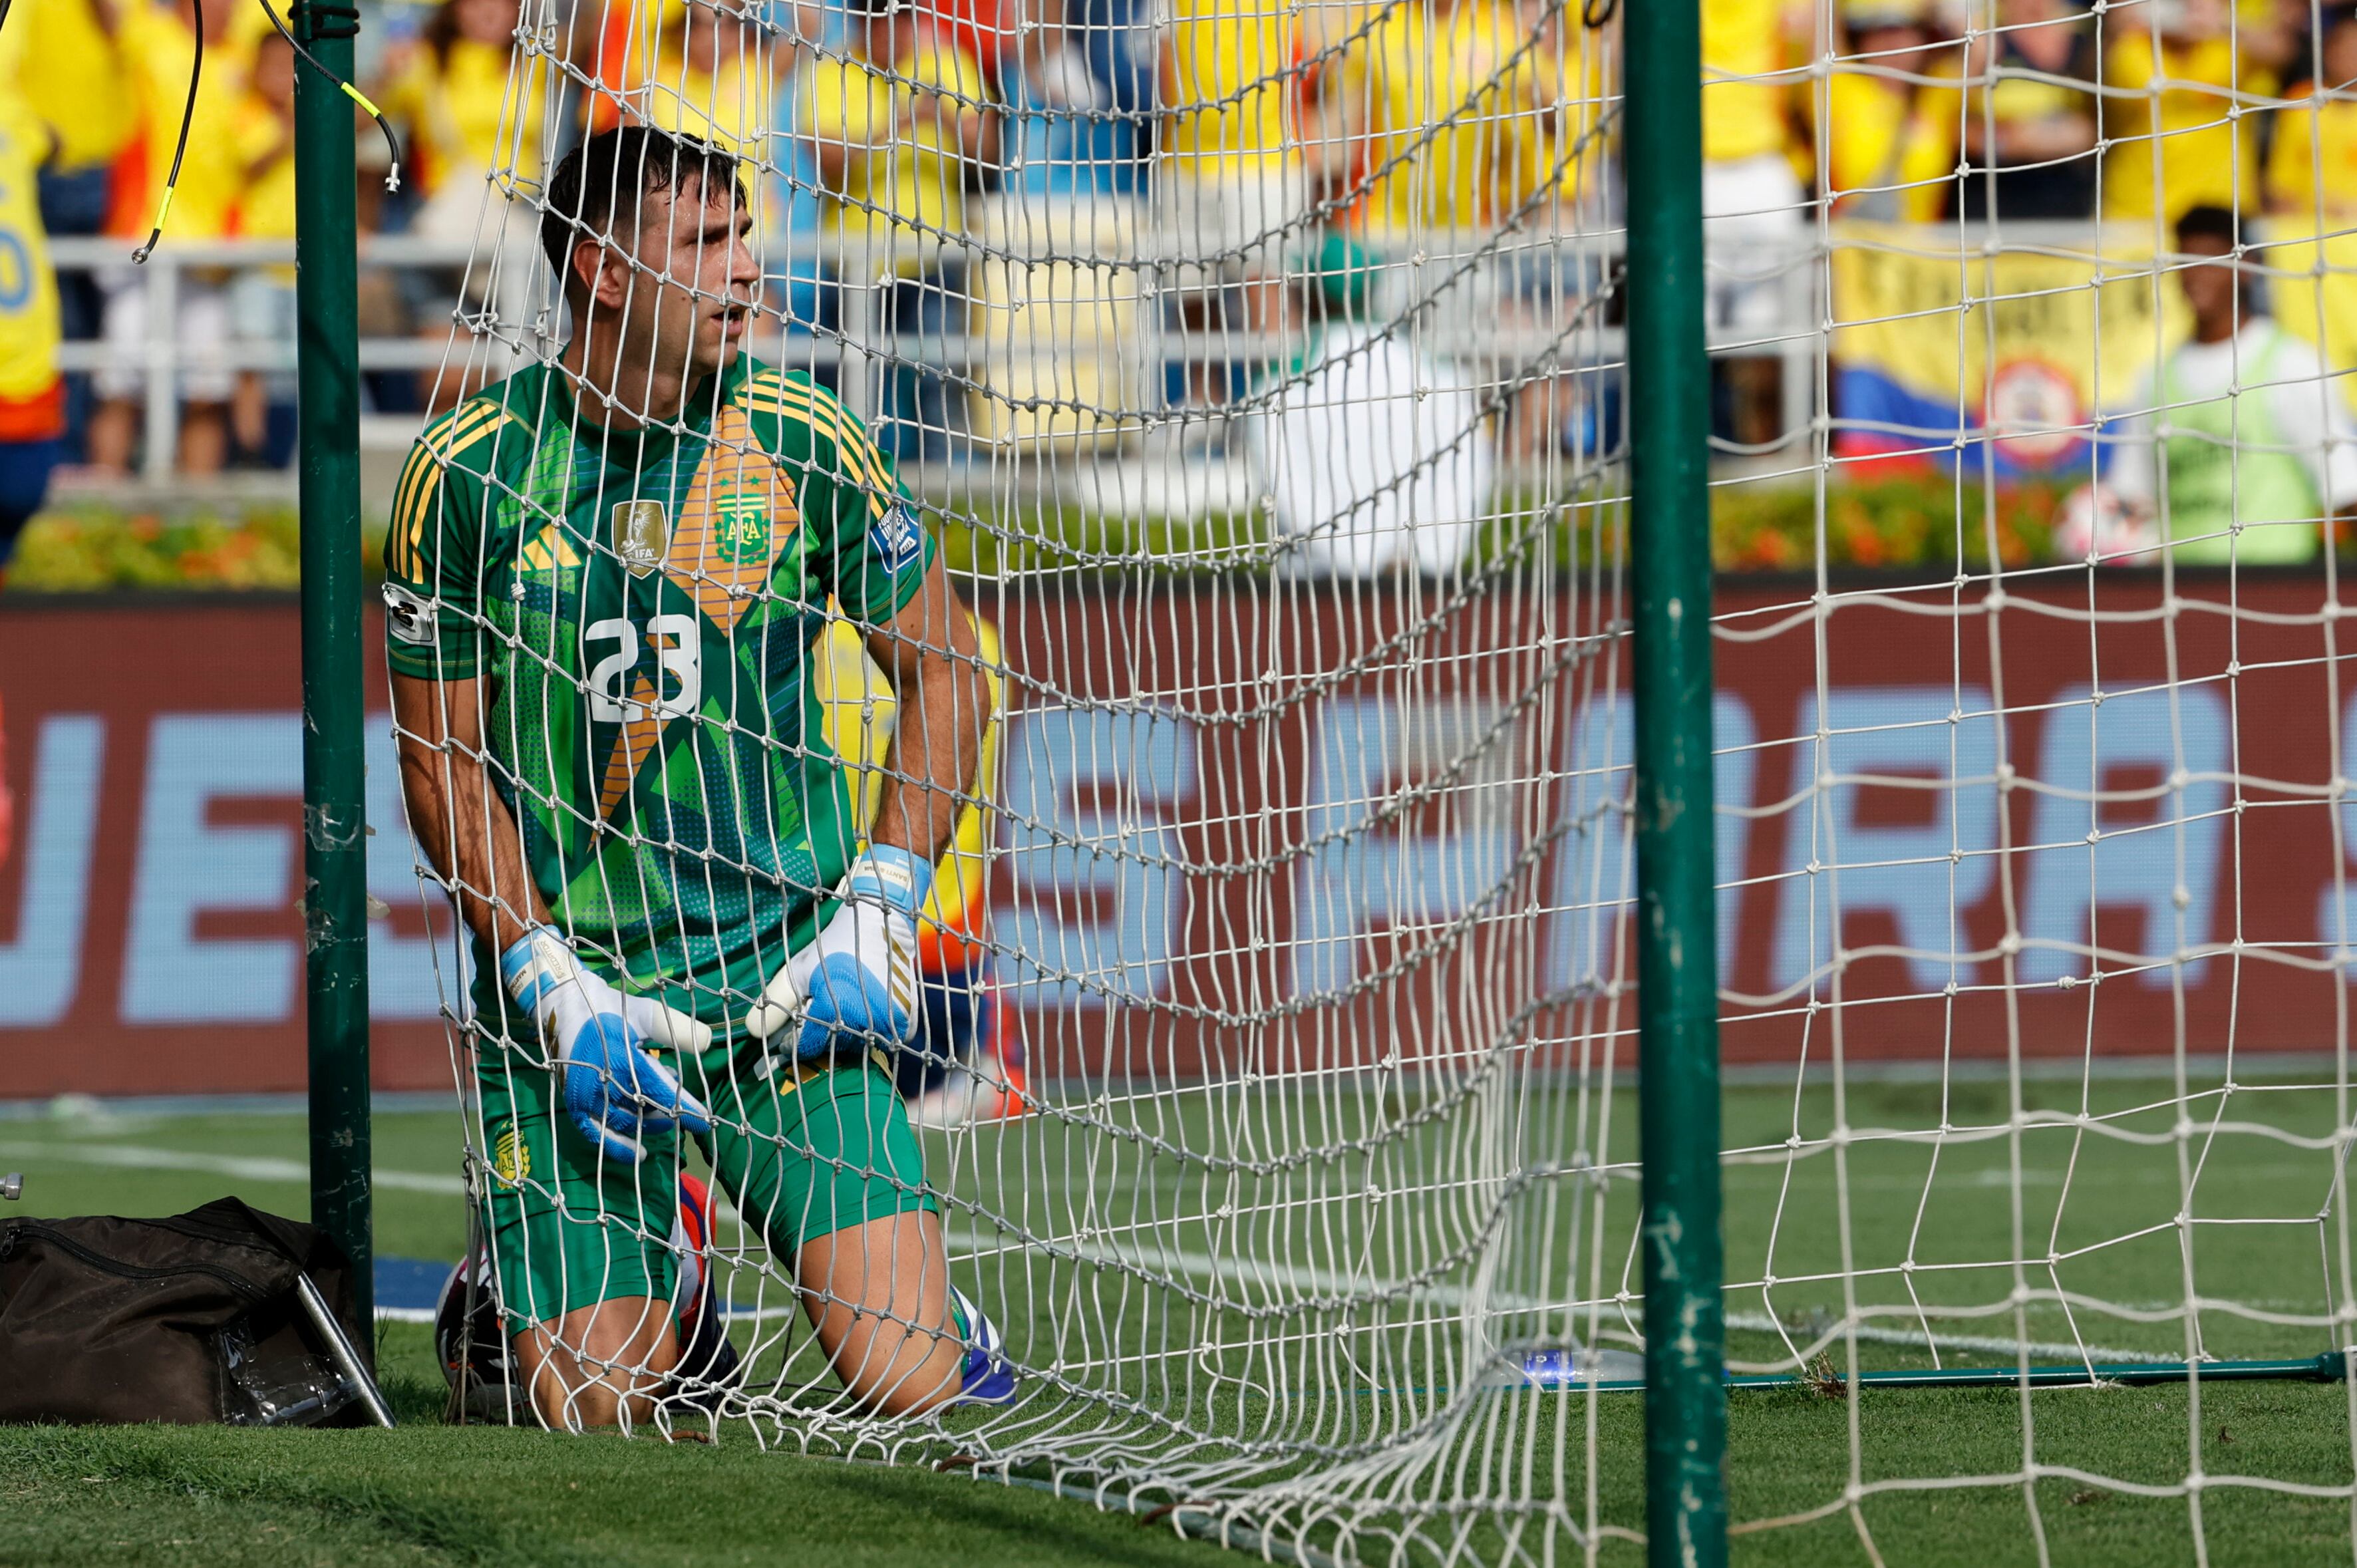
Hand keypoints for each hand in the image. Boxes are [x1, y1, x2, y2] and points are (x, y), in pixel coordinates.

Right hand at [501, 926, 712, 1162]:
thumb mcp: (646, 1013)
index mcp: (623, 1060)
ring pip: (624, 1124)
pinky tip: (637, 1153)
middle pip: (644, 1112)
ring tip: (664, 1123)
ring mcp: (587, 1097)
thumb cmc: (610, 1009)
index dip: (686, 1108)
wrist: (565, 1007)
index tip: (705, 1120)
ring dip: (647, 1126)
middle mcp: (604, 1084)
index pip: (662, 1091)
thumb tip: (709, 1041)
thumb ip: (676, 1029)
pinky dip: (616, 1146)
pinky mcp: (575, 1104)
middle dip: (667, 1116)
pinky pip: (597, 1133)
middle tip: (682, 1113)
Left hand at [742, 845, 931, 1062]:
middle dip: (821, 1036)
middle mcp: (866, 1022)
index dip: (793, 1044)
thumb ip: (774, 1002)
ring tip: (840, 1009)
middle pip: (833, 1048)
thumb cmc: (834, 945)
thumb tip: (753, 1032)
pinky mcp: (908, 1023)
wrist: (880, 923)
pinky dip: (870, 1031)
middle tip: (817, 1015)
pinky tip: (863, 1009)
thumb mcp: (798, 970)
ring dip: (845, 1034)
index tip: (786, 1039)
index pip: (808, 1046)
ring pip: (857, 1045)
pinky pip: (882, 1039)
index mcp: (837, 1010)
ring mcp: (891, 1024)